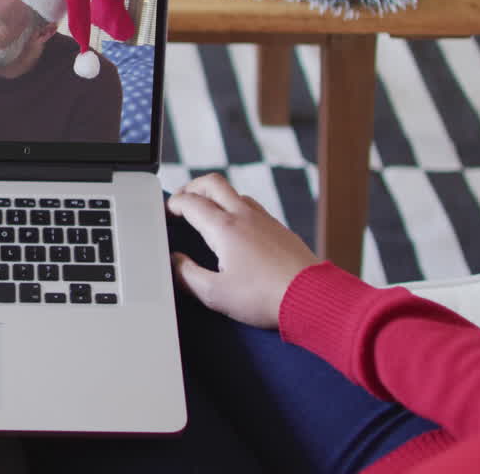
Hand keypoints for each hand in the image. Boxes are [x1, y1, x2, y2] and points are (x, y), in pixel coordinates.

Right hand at [167, 173, 319, 329]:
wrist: (312, 297)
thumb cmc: (264, 296)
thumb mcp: (214, 293)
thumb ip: (187, 276)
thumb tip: (175, 263)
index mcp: (224, 228)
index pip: (191, 203)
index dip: (174, 203)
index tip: (167, 210)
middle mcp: (244, 215)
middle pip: (212, 183)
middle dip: (192, 186)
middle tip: (182, 199)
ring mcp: (265, 219)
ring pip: (235, 193)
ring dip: (216, 196)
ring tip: (208, 212)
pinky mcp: (280, 229)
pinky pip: (253, 207)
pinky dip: (236, 208)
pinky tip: (237, 228)